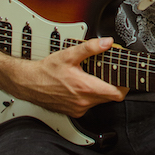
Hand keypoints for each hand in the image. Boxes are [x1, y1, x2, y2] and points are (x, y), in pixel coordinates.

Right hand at [1, 37, 127, 117]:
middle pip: (110, 97)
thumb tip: (107, 43)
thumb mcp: (69, 55)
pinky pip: (88, 105)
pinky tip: (83, 84)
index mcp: (86, 88)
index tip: (125, 77)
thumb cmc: (46, 71)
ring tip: (95, 76)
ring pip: (99, 101)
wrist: (28, 83)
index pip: (117, 94)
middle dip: (113, 85)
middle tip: (111, 73)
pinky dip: (90, 95)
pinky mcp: (72, 111)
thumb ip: (91, 48)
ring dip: (101, 90)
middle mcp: (84, 102)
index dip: (125, 85)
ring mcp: (78, 108)